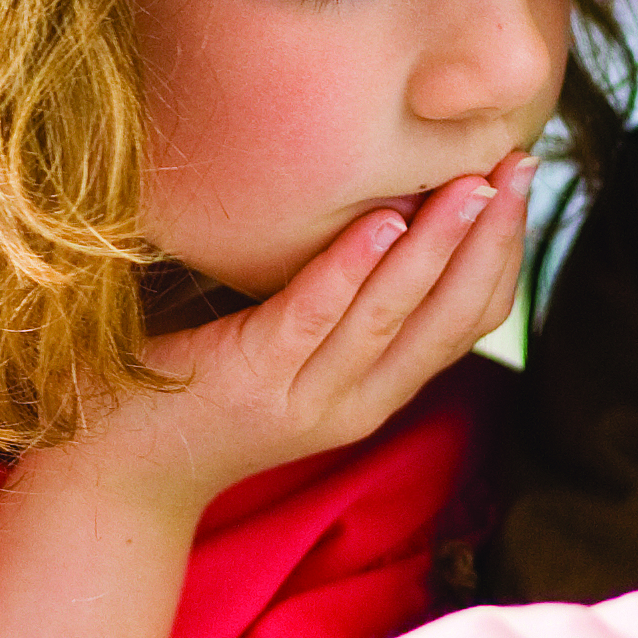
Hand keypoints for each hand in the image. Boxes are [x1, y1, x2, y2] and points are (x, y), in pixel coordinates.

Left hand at [77, 165, 529, 526]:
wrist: (113, 471)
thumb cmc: (189, 388)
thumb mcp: (286, 349)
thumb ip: (333, 298)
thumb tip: (379, 197)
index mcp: (372, 392)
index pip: (467, 323)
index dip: (505, 255)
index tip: (523, 185)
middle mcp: (354, 403)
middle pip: (453, 320)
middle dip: (497, 239)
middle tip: (525, 165)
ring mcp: (305, 397)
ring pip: (395, 316)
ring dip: (444, 245)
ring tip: (476, 183)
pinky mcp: (252, 379)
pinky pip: (315, 316)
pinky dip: (355, 268)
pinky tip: (387, 221)